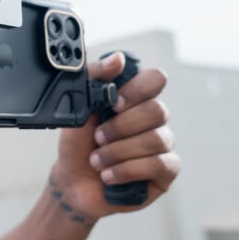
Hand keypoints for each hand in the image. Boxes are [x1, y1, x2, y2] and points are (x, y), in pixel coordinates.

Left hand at [51, 52, 179, 220]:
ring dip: (118, 152)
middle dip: (121, 127)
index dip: (137, 89)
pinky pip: (158, 164)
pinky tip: (109, 175)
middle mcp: (153, 120)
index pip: (155, 80)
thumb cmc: (78, 143)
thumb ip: (94, 79)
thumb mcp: (78, 109)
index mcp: (135, 99)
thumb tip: (117, 59)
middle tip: (98, 138)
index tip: (113, 103)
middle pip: (157, 110)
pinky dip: (128, 170)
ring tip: (97, 161)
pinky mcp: (165, 171)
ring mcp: (162, 145)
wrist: (72, 180)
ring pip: (156, 139)